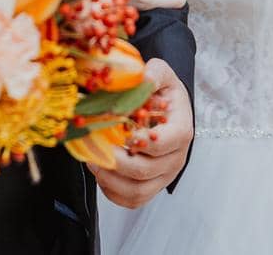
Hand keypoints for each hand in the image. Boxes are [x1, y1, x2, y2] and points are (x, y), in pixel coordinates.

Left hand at [89, 58, 192, 208]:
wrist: (168, 108)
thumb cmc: (163, 91)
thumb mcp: (162, 74)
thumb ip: (154, 73)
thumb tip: (142, 78)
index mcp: (181, 131)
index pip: (164, 143)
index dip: (140, 141)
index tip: (120, 131)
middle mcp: (175, 158)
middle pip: (145, 171)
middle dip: (115, 161)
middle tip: (94, 146)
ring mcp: (164, 175)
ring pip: (137, 191)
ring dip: (110, 179)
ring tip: (92, 160)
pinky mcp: (152, 186)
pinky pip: (133, 200)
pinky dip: (112, 192)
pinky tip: (101, 173)